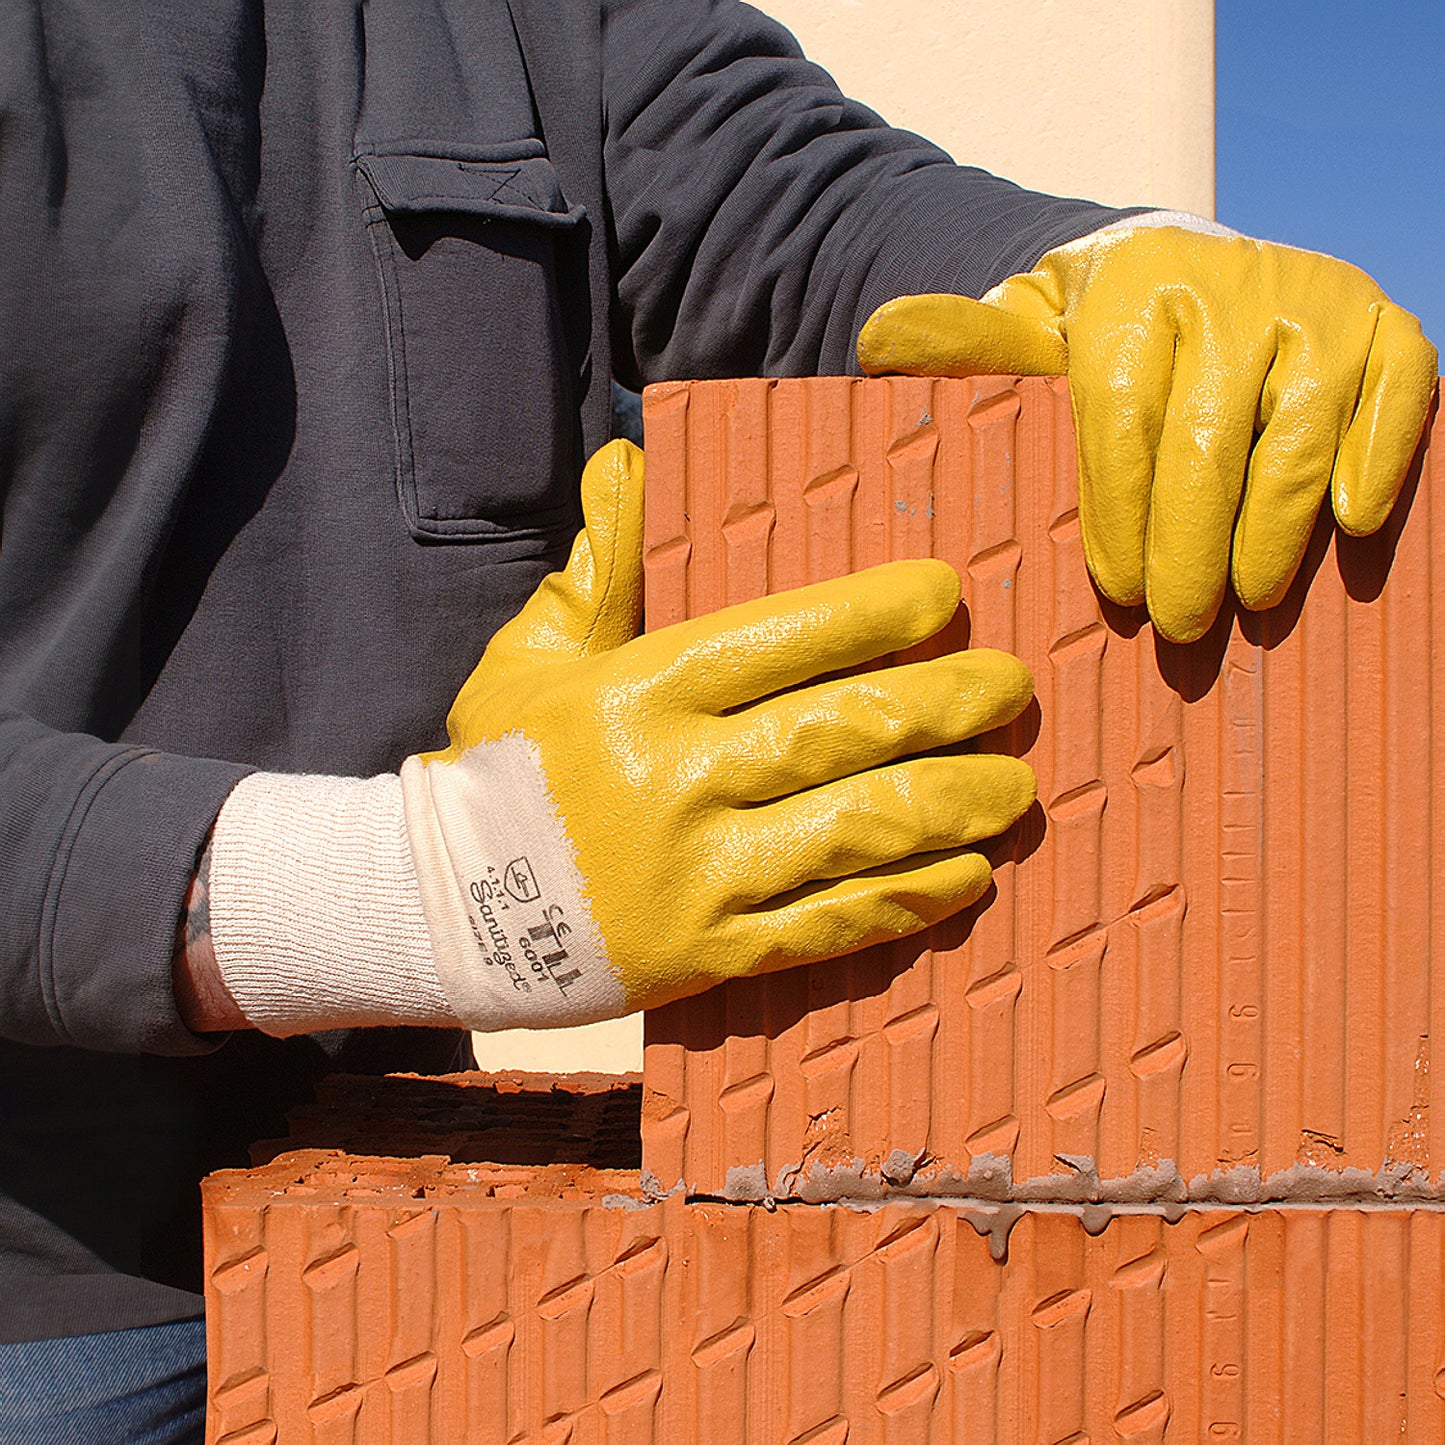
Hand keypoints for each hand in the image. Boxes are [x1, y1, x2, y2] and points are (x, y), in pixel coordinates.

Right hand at [400, 440, 1037, 1025]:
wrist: (439, 912)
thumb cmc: (496, 769)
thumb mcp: (529, 655)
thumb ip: (597, 564)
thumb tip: (629, 458)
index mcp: (639, 695)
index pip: (776, 640)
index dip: (871, 614)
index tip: (945, 594)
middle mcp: (677, 780)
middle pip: (836, 733)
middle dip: (941, 705)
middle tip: (1011, 685)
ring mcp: (697, 875)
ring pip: (850, 832)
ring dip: (948, 806)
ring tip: (1017, 786)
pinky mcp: (708, 955)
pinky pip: (825, 927)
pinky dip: (904, 903)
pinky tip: (969, 879)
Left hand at [858, 227, 1437, 641]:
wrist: (1184, 263)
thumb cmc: (1087, 331)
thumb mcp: (1016, 331)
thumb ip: (960, 345)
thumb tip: (879, 341)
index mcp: (1129, 293)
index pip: (1120, 419)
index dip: (1119, 516)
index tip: (1116, 595)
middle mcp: (1230, 286)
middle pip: (1209, 441)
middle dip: (1190, 547)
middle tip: (1180, 627)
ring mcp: (1315, 302)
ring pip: (1299, 432)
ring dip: (1276, 530)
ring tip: (1251, 602)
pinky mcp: (1384, 323)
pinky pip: (1400, 392)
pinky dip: (1379, 458)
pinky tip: (1350, 527)